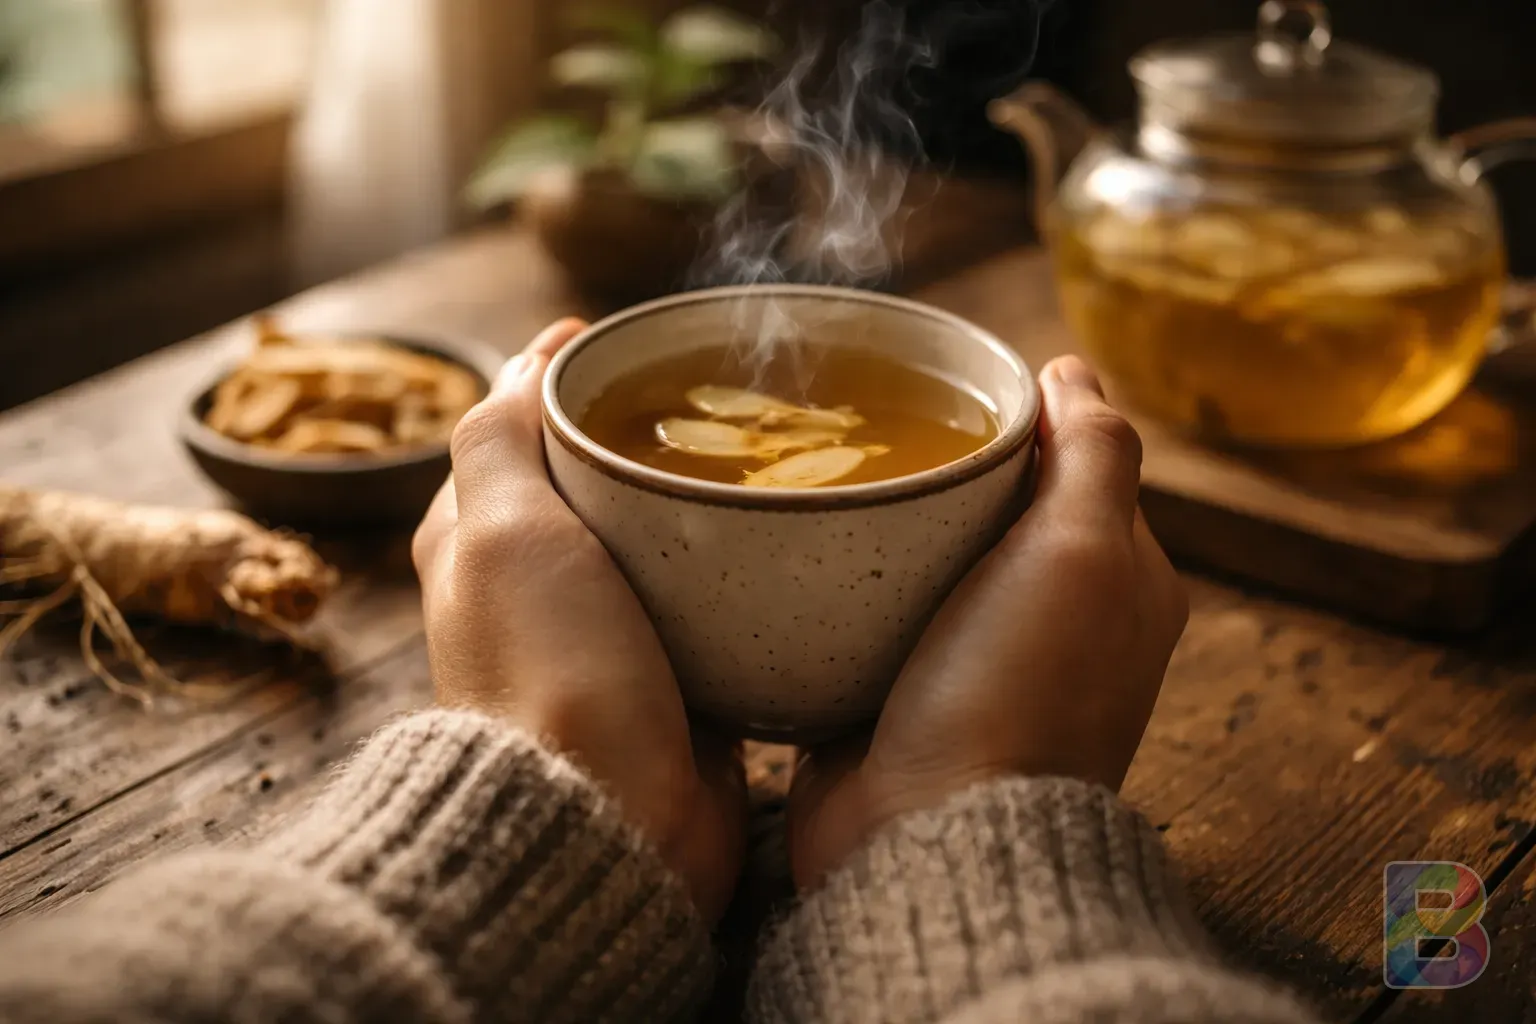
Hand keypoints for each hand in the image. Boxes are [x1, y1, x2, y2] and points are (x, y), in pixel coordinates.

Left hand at [411, 319, 746, 921]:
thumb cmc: (548, 674)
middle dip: (652, 434)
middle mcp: (540, 589)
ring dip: (707, 498)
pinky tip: (788, 537)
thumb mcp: (501, 529)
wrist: (612, 823)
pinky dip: (743, 567)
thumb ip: (502, 436)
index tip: (636, 343)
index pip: (518, 431)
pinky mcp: (679, 677)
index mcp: (477, 544)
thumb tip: (534, 353)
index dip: (569, 380)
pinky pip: (714, 601)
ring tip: (771, 450)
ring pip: (663, 538)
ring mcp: (612, 636)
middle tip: (724, 393)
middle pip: (600, 482)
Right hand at [787, 355, 1187, 887]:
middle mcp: (1053, 625)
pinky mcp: (895, 693)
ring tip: (822, 467)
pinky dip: (841, 580)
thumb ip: (1093, 452)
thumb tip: (1071, 369)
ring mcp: (970, 663)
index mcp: (1120, 588)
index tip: (953, 383)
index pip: (1079, 467)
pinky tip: (800, 545)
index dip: (1025, 418)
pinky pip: (867, 614)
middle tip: (870, 421)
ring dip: (883, 520)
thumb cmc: (1019, 694)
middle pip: (994, 510)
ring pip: (925, 559)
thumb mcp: (1084, 552)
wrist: (929, 840)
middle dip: (942, 466)